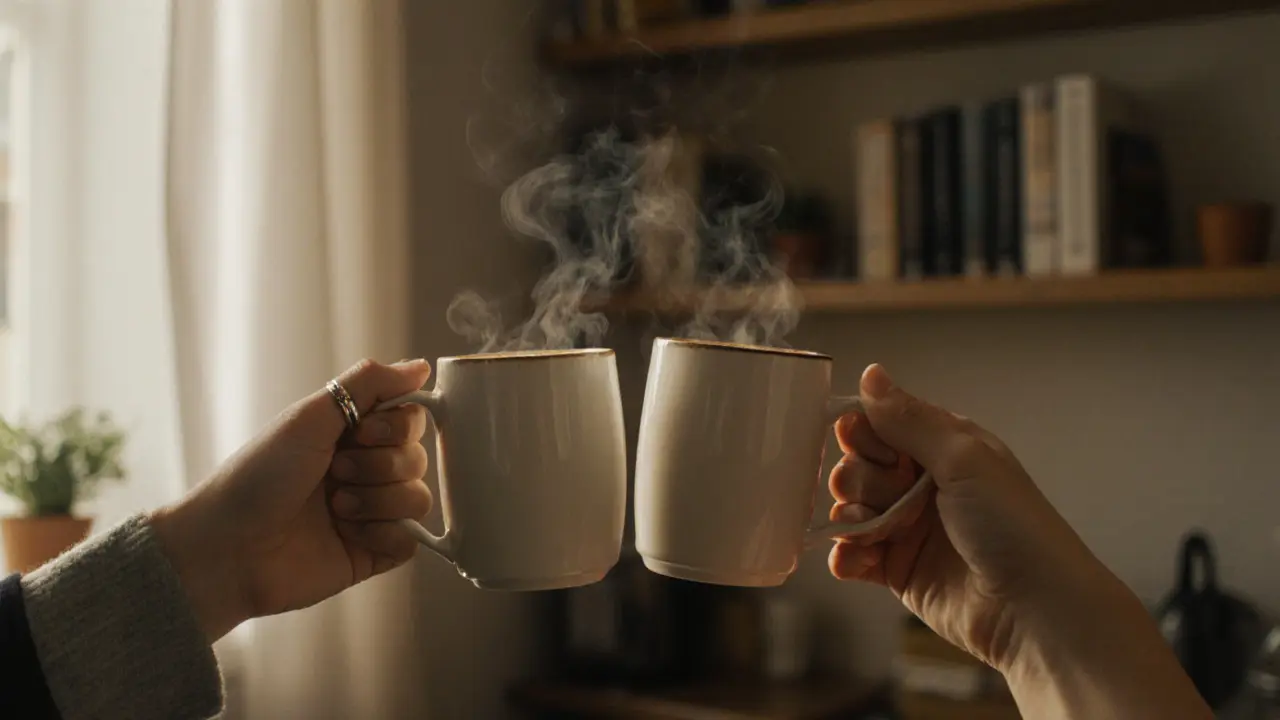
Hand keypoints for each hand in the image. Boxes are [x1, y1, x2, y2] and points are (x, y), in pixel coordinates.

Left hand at [150, 359, 434, 640]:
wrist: (228, 548)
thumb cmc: (258, 477)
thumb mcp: (310, 417)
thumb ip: (369, 384)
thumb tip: (421, 366)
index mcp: (350, 434)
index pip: (410, 418)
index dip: (397, 427)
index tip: (360, 433)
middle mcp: (364, 471)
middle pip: (418, 457)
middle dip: (379, 465)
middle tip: (335, 473)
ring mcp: (370, 513)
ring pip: (418, 498)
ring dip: (378, 500)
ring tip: (335, 508)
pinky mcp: (372, 552)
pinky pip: (410, 539)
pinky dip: (384, 534)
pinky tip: (348, 534)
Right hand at [829, 364, 1210, 717]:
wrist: (1034, 609)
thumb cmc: (1011, 524)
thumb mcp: (963, 458)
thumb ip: (909, 420)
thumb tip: (870, 372)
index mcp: (943, 448)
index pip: (882, 425)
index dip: (864, 432)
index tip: (867, 445)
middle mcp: (922, 484)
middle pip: (860, 466)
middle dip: (856, 477)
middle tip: (879, 494)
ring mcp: (909, 529)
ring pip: (851, 509)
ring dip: (848, 516)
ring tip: (866, 530)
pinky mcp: (898, 570)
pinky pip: (854, 556)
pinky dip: (845, 557)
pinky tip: (852, 560)